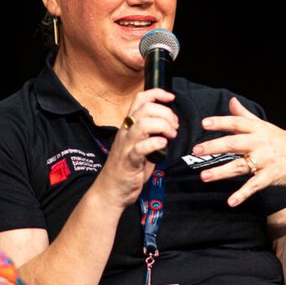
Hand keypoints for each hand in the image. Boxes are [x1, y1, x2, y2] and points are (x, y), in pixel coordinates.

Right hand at [94, 88, 177, 207]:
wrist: (111, 190)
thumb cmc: (126, 169)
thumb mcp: (139, 145)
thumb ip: (151, 134)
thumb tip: (169, 126)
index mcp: (128, 126)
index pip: (140, 100)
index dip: (157, 94)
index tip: (171, 98)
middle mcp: (126, 132)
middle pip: (145, 109)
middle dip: (165, 113)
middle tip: (174, 126)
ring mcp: (126, 146)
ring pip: (143, 124)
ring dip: (163, 126)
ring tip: (171, 135)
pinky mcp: (129, 161)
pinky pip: (141, 147)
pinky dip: (156, 143)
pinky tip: (163, 146)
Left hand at [192, 97, 285, 205]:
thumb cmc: (279, 140)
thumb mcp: (264, 125)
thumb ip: (245, 115)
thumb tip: (231, 100)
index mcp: (257, 129)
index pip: (236, 123)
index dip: (220, 122)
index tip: (204, 123)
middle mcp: (260, 143)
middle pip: (234, 143)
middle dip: (214, 146)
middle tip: (196, 150)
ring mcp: (265, 161)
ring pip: (239, 166)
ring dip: (221, 172)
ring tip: (204, 176)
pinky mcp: (269, 176)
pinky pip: (253, 186)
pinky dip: (242, 194)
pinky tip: (230, 202)